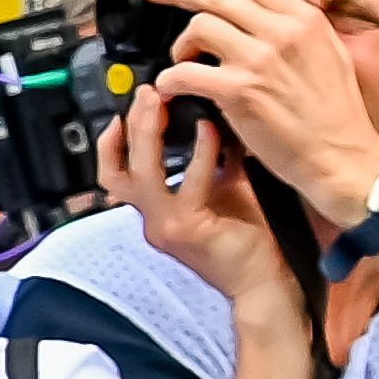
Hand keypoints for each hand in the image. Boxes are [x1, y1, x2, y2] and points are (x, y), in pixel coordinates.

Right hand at [95, 72, 286, 301]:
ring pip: (142, 174)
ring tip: (165, 103)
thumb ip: (211, 161)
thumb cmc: (249, 240)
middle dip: (131, 126)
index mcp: (156, 214)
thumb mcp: (223, 191)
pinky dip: (198, 152)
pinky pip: (188, 183)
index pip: (116, 177)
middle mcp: (153, 221)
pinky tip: (210, 129)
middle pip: (119, 171)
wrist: (265, 284)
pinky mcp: (190, 230)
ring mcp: (167, 227)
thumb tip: (212, 118)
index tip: (125, 111)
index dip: (112, 144)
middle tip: (148, 93)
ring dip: (150, 133)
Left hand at [144, 0, 378, 217]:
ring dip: (180, 44)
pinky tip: (170, 89)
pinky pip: (185, 72)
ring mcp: (259, 59)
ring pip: (199, 27)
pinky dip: (170, 79)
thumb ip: (294, 28)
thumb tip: (259, 11)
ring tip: (180, 61)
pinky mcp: (239, 90)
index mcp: (303, 18)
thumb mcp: (328, 52)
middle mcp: (282, 31)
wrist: (341, 156)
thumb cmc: (335, 113)